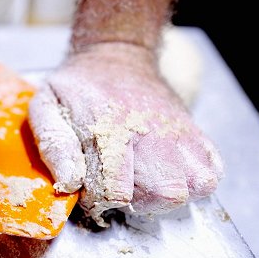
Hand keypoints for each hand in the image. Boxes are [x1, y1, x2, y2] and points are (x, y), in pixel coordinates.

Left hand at [29, 43, 223, 224]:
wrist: (115, 54)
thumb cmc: (76, 87)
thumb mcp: (46, 107)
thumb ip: (54, 146)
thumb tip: (70, 182)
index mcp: (109, 129)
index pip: (115, 191)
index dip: (98, 202)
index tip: (90, 191)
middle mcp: (150, 131)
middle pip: (165, 193)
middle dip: (138, 203)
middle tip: (120, 187)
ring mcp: (178, 132)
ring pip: (194, 186)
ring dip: (167, 193)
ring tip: (143, 181)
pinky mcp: (195, 131)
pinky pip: (212, 171)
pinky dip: (193, 180)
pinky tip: (166, 171)